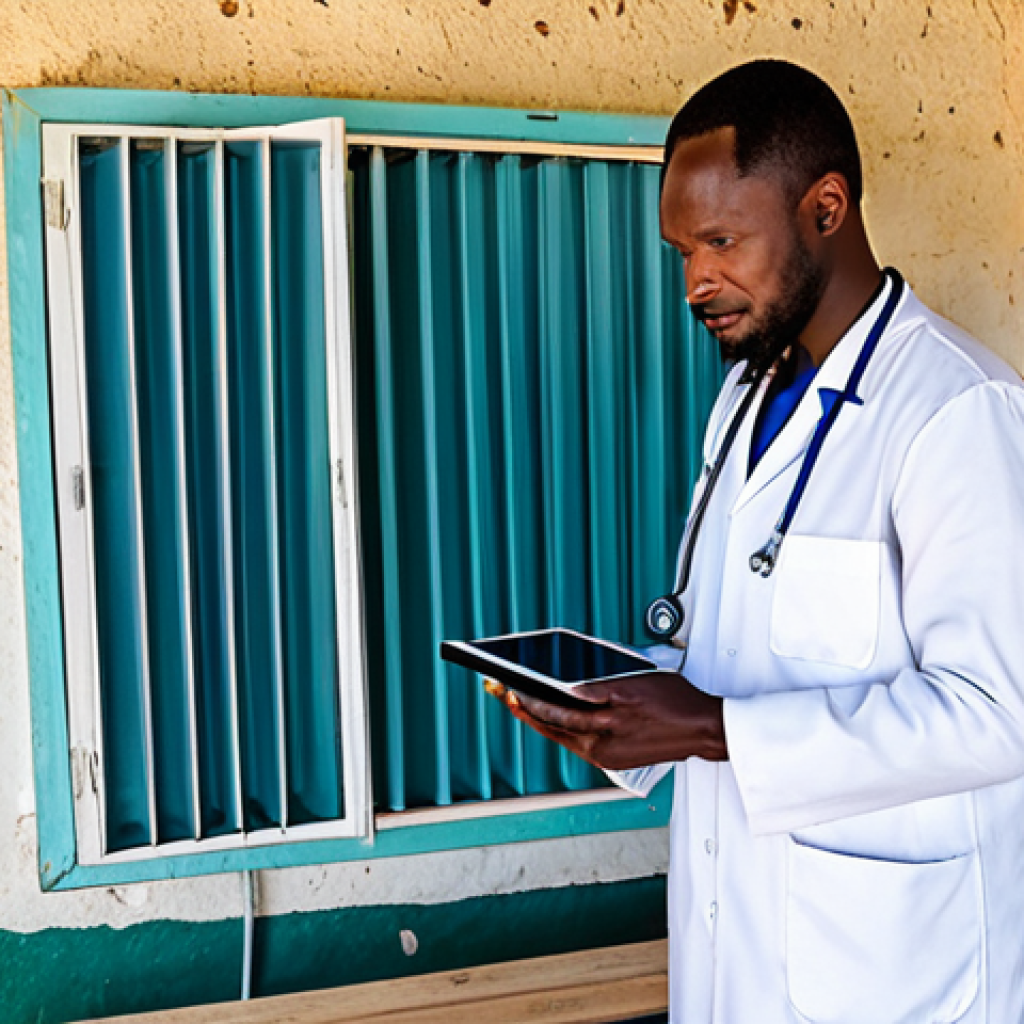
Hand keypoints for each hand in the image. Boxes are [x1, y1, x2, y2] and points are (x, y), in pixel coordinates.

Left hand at [483, 673, 726, 769]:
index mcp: (605, 721)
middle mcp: (602, 742)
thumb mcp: (635, 684)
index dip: (529, 700)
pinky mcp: (613, 758)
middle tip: (505, 696)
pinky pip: (578, 743)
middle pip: (553, 725)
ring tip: (521, 706)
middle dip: (526, 710)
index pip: (555, 710)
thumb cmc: (674, 702)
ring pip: (562, 736)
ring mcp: (606, 753)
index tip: (511, 689)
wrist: (701, 730)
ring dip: (540, 721)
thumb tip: (571, 690)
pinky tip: (553, 720)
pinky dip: (561, 730)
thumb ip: (599, 689)